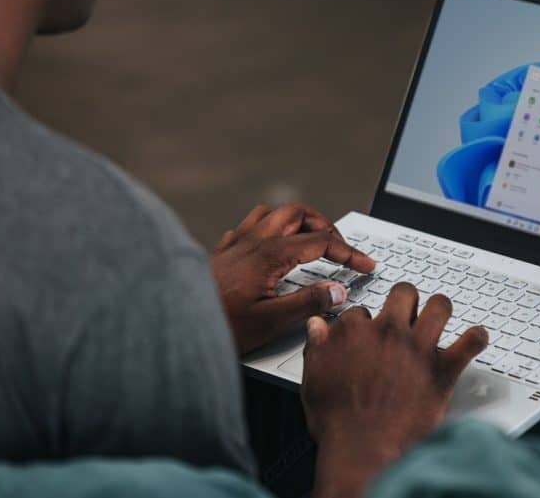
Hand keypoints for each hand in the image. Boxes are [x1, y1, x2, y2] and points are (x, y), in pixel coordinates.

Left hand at [210, 202, 375, 353]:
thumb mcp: (270, 322)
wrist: (174, 324)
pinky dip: (269, 230)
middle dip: (325, 225)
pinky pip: (249, 226)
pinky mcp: (222, 252)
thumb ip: (308, 303)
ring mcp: (235, 243)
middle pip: (298, 213)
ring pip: (272, 213)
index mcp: (270, 253)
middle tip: (341, 248)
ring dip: (296, 221)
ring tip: (311, 240)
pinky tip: (270, 248)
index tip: (365, 265)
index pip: (321, 241)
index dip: (349, 252)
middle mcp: (252, 240)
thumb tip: (337, 291)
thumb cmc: (218, 326)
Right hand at [301, 283, 488, 497]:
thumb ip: (316, 347)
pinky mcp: (442, 370)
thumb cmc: (338, 420)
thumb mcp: (313, 378)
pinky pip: (470, 343)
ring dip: (440, 309)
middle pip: (403, 294)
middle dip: (405, 300)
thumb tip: (317, 327)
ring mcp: (418, 349)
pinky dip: (476, 339)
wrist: (364, 449)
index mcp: (355, 332)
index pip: (361, 311)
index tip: (367, 334)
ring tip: (439, 315)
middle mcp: (389, 332)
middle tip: (406, 313)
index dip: (365, 323)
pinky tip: (475, 338)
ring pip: (440, 306)